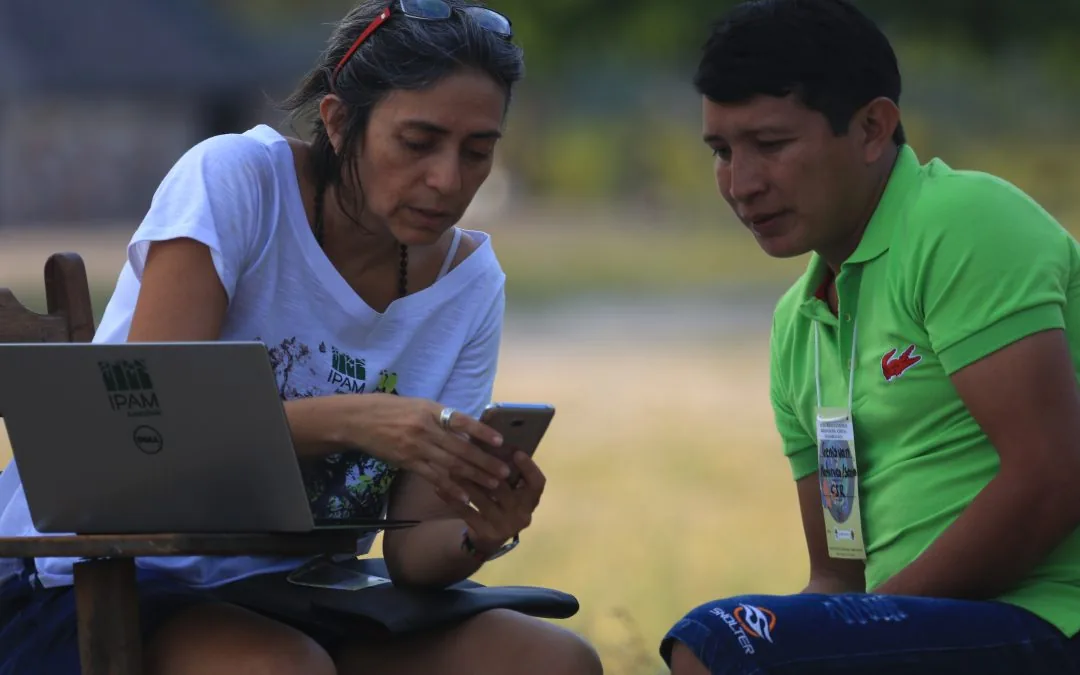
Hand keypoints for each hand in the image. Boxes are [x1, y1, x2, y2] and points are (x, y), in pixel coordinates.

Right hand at [340, 394, 510, 502]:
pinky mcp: (407, 462)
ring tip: (493, 485)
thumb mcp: (419, 406)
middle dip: (485, 461)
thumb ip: (442, 418)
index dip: (482, 432)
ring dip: (474, 476)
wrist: (360, 420)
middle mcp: (426, 429)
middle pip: (461, 448)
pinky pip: (433, 477)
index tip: (500, 441)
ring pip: (450, 464)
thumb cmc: (392, 410)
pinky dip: (450, 487)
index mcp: (432, 411)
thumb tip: (468, 430)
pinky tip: (465, 496)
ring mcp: (416, 447)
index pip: (462, 421)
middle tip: (505, 472)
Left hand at [439, 451, 545, 556]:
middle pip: (504, 490)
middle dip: (486, 471)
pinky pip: (467, 513)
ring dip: (466, 483)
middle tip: (470, 454)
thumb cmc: (502, 505)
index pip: (537, 483)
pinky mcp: (486, 533)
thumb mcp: (511, 491)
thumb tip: (493, 438)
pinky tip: (439, 488)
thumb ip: (507, 472)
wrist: (491, 539)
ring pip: (483, 501)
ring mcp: (504, 526)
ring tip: (451, 469)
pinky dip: (453, 500)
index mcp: (530, 500)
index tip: (516, 452)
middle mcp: (522, 515)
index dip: (529, 468)